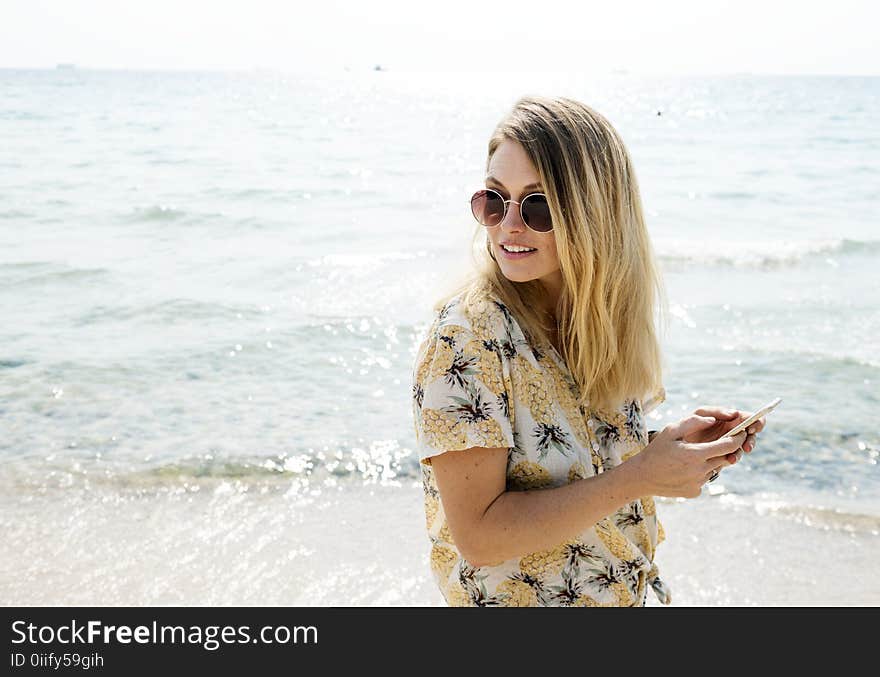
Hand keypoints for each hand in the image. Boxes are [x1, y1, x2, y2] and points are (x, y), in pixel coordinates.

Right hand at [631, 414, 747, 497]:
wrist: (642, 477)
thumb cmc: (656, 451)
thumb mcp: (671, 430)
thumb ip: (693, 422)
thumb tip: (714, 420)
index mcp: (695, 454)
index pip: (728, 445)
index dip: (738, 437)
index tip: (742, 431)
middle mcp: (700, 470)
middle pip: (726, 458)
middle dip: (727, 448)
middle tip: (721, 441)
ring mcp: (698, 483)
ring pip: (715, 468)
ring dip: (710, 461)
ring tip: (692, 456)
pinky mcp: (694, 492)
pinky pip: (704, 479)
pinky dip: (700, 472)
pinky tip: (684, 470)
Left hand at [684, 406, 766, 464]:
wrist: (673, 444)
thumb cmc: (687, 424)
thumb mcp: (699, 414)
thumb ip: (716, 411)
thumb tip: (734, 413)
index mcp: (730, 418)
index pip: (749, 418)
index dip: (756, 422)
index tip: (753, 428)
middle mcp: (732, 431)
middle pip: (750, 435)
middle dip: (751, 440)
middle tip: (747, 446)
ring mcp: (728, 444)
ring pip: (742, 448)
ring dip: (740, 452)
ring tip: (732, 457)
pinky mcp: (723, 456)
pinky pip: (732, 457)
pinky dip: (732, 458)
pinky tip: (728, 460)